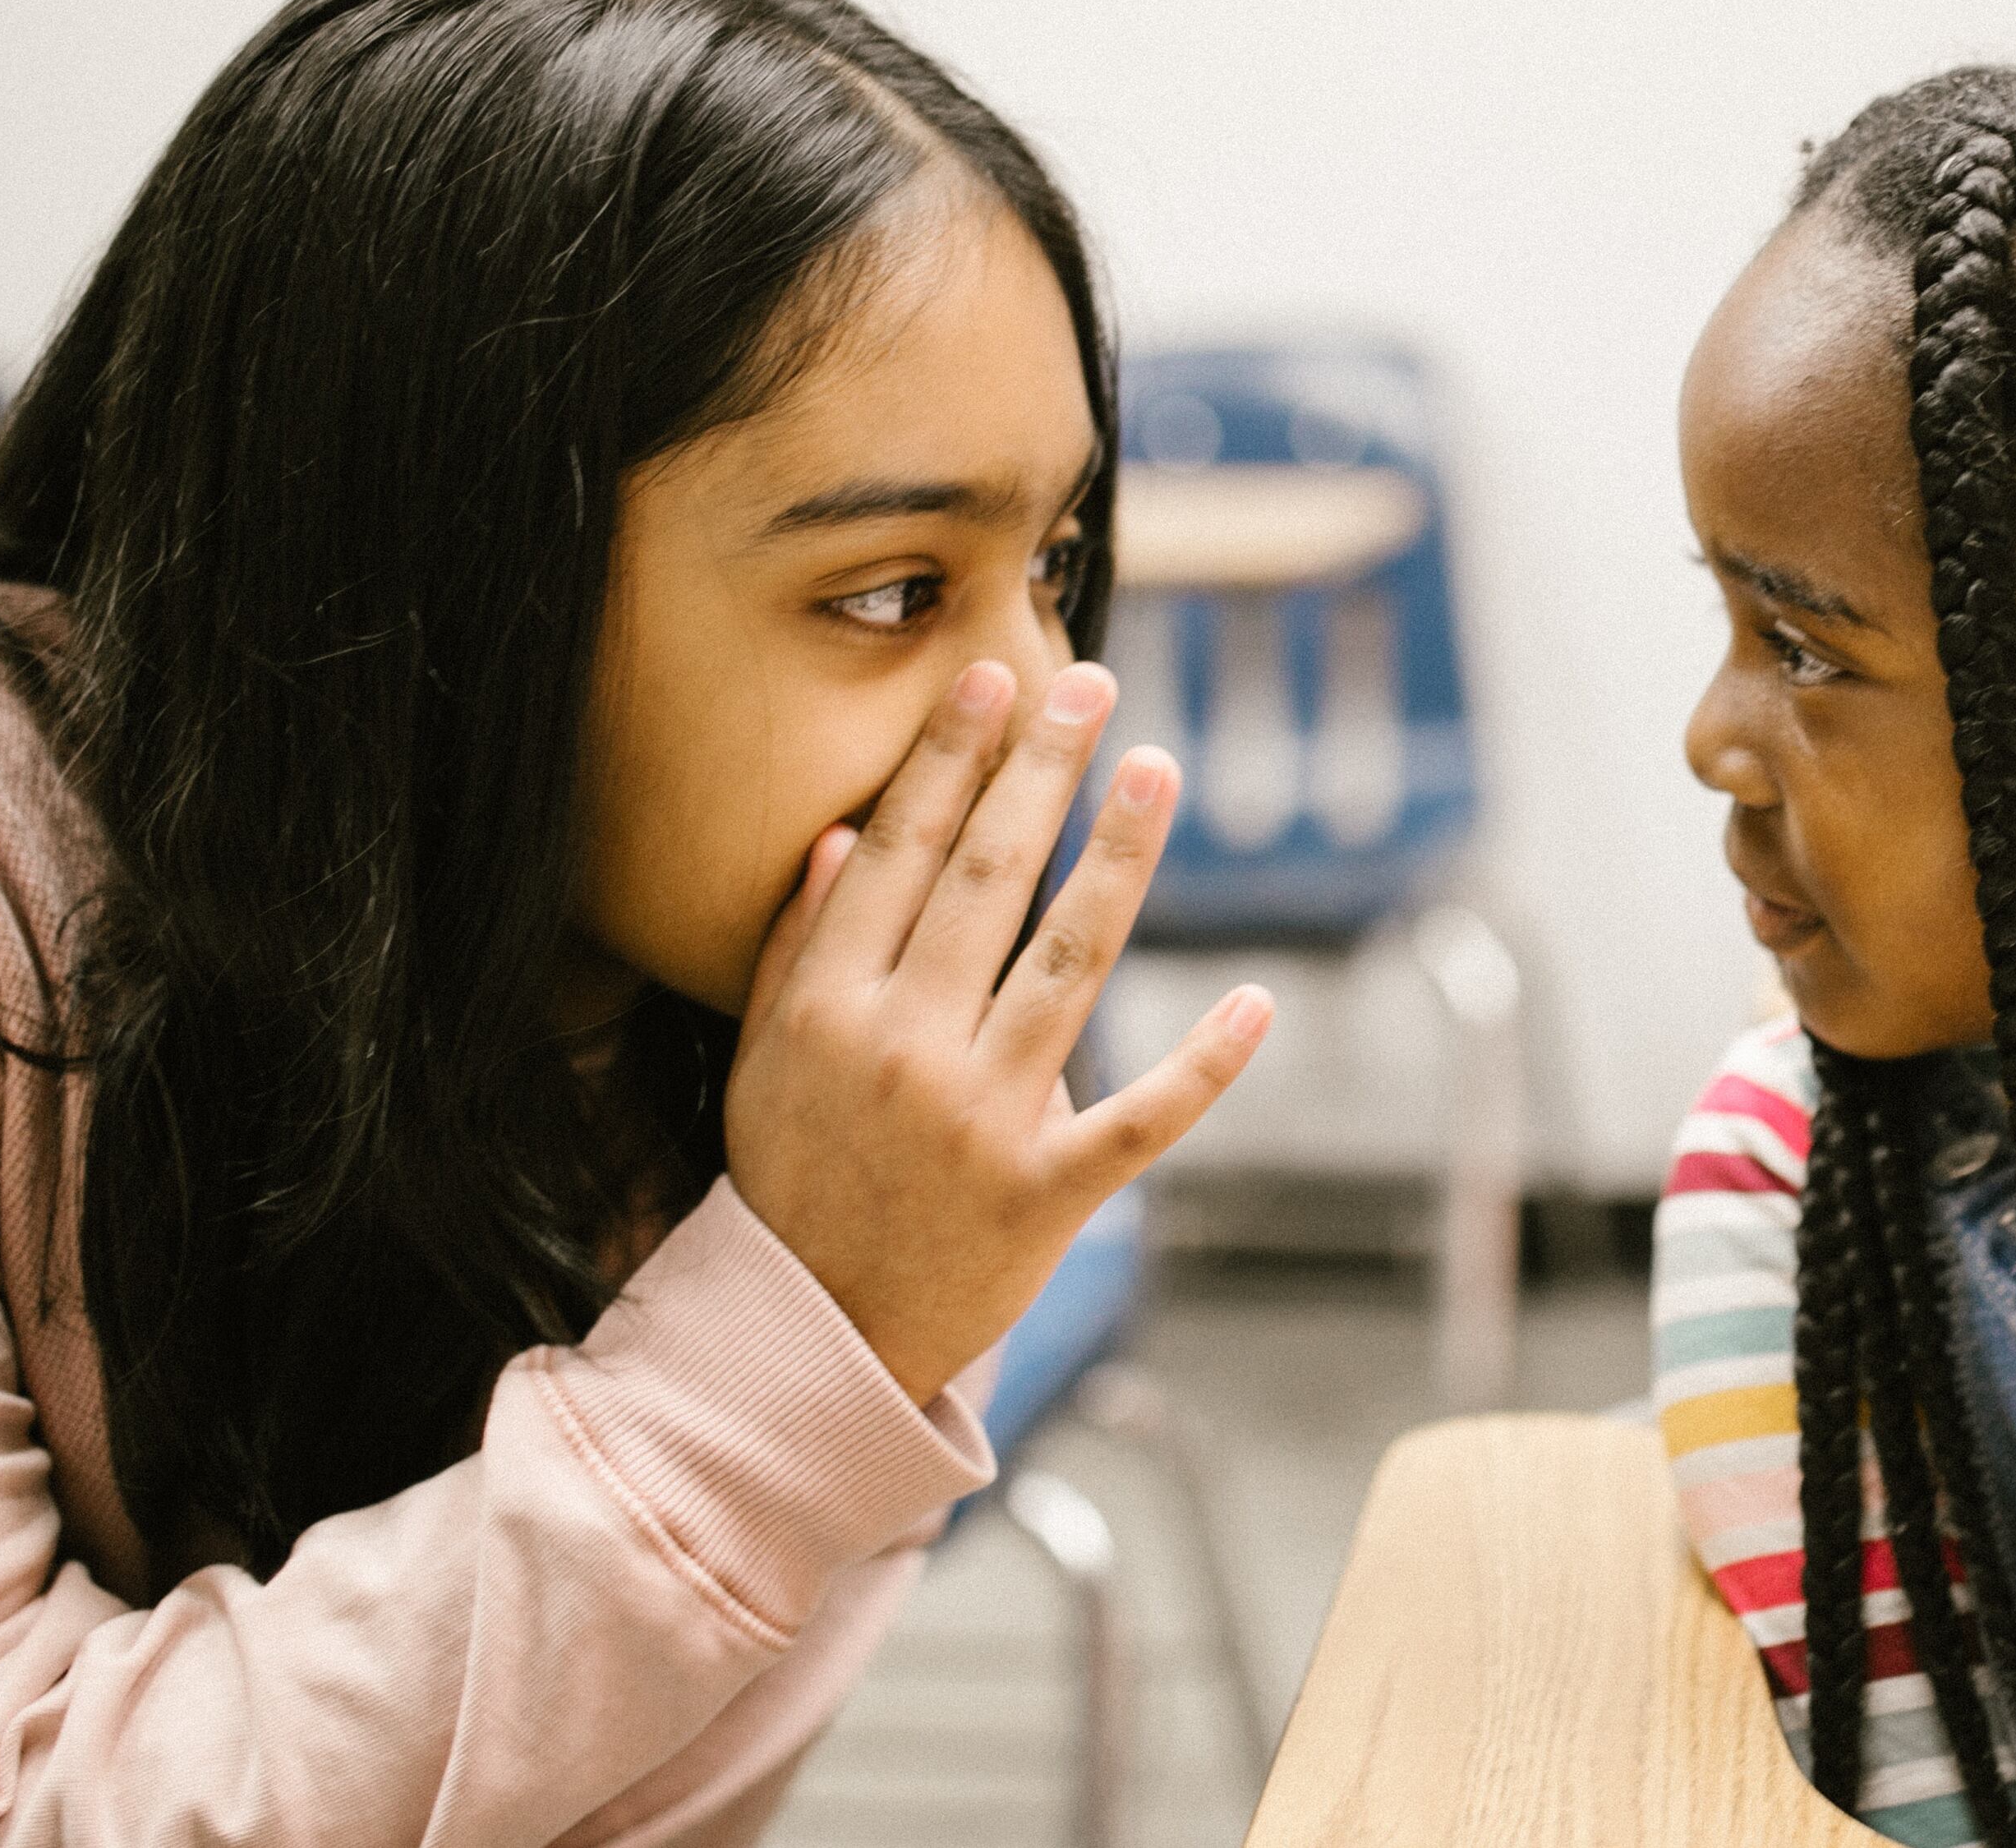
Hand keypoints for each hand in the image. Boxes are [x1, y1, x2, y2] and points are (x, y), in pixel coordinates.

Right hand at [723, 657, 1269, 1404]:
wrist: (815, 1337)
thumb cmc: (795, 1179)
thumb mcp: (762, 1059)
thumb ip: (797, 947)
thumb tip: (846, 834)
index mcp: (827, 1009)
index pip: (900, 855)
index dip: (949, 760)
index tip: (991, 679)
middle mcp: (902, 1051)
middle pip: (987, 881)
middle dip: (1042, 772)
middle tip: (1091, 684)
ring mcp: (980, 1123)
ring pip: (1068, 964)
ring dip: (1119, 858)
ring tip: (1158, 769)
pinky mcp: (1046, 1195)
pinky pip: (1140, 1117)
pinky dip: (1204, 1064)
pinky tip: (1253, 1000)